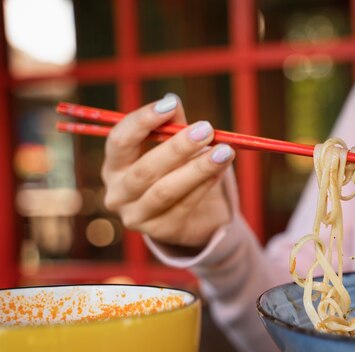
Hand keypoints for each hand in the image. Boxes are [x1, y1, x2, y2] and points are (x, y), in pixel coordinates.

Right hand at [102, 93, 234, 248]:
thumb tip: (172, 101)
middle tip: (207, 129)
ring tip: (224, 151)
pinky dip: (206, 184)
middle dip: (178, 147)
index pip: (119, 141)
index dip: (143, 121)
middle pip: (145, 169)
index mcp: (113, 165)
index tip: (171, 105)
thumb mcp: (170, 146)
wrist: (186, 216)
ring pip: (167, 190)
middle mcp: (117, 193)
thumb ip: (170, 125)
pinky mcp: (162, 231)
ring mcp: (137, 216)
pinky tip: (221, 169)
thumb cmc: (173, 171)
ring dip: (199, 169)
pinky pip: (186, 205)